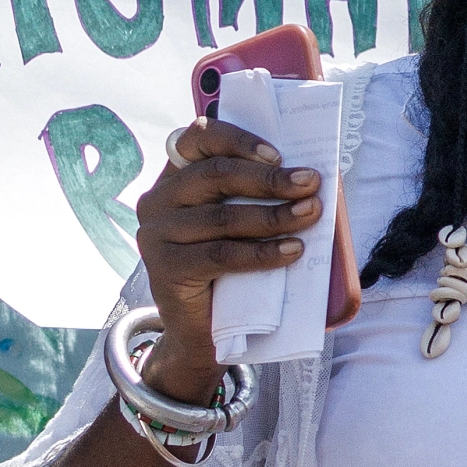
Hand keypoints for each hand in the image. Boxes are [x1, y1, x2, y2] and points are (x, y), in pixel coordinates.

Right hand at [133, 118, 320, 404]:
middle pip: (214, 175)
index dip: (238, 141)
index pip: (198, 138)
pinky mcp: (164, 268)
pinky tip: (293, 251)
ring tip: (310, 214)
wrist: (207, 328)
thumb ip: (259, 194)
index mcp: (178, 175)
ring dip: (273, 214)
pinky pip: (219, 254)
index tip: (279, 154)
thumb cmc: (235, 264)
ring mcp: (156, 234)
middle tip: (310, 184)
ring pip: (220, 217)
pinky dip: (261, 252)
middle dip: (269, 179)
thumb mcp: (245, 221)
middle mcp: (159, 199)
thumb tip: (311, 177)